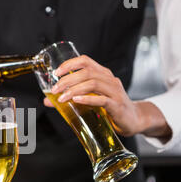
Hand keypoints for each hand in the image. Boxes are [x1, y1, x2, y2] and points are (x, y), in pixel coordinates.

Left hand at [43, 55, 170, 137]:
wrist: (133, 120)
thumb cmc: (110, 108)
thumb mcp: (90, 100)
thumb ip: (70, 98)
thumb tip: (47, 100)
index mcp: (103, 74)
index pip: (86, 61)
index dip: (70, 63)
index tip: (56, 72)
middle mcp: (109, 80)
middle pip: (87, 72)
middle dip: (68, 79)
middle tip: (55, 89)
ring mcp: (114, 92)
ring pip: (93, 83)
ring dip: (74, 89)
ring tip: (61, 97)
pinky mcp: (117, 106)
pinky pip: (102, 99)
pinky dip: (87, 99)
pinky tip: (76, 100)